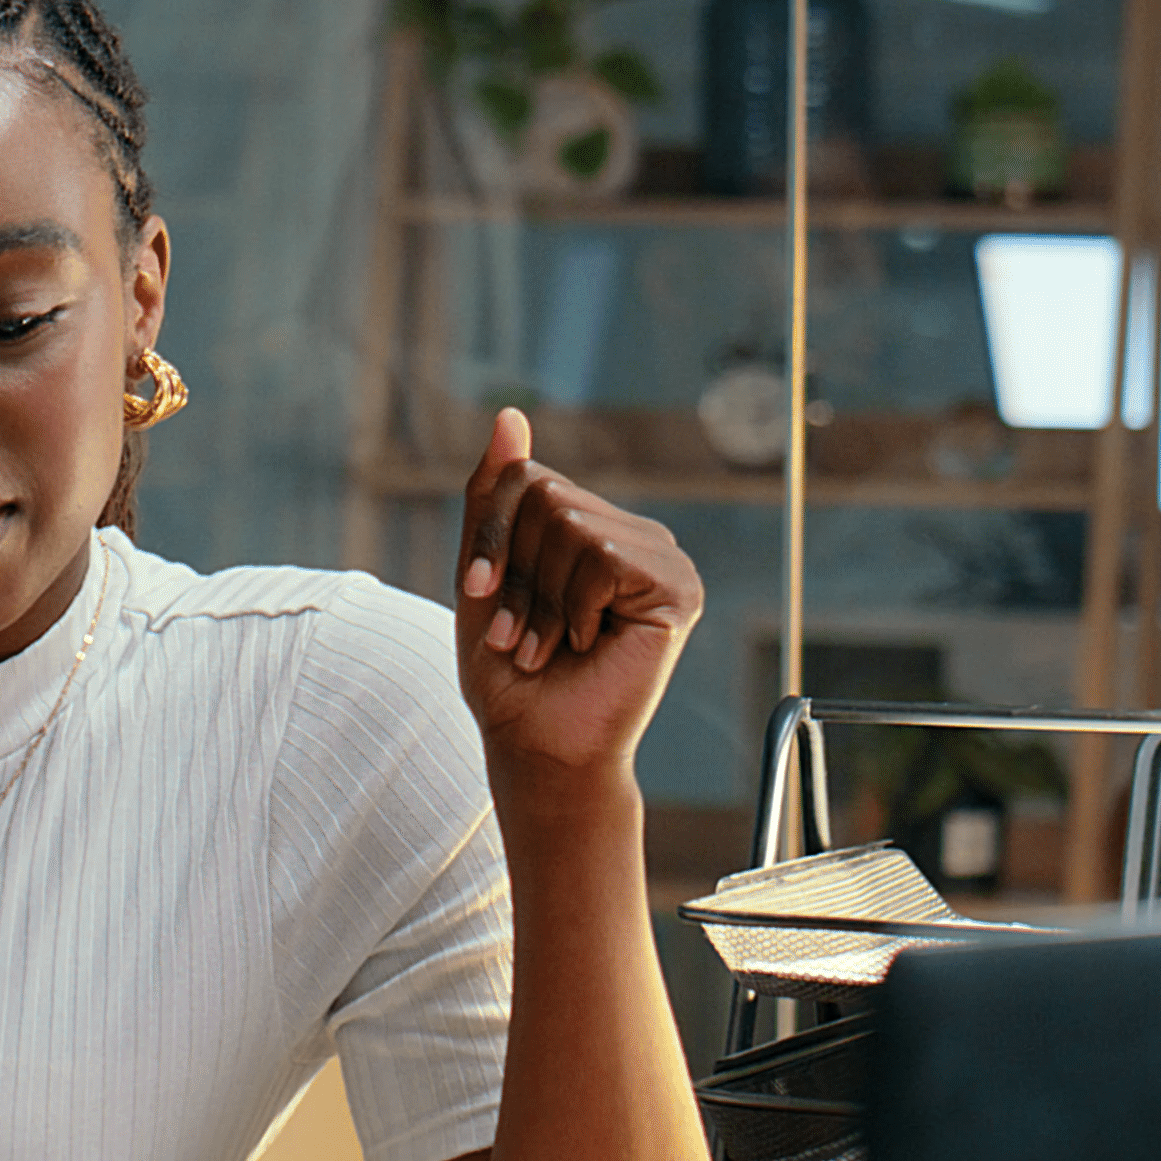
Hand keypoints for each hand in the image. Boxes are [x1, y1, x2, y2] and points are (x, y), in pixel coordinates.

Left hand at [453, 405, 700, 794]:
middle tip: (523, 633)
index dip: (489, 537)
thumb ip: (494, 494)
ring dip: (539, 598)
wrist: (536, 745)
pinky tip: (589, 644)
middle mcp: (635, 537)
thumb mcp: (483, 571)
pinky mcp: (679, 590)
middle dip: (514, 571)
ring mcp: (663, 560)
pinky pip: (600, 557)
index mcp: (594, 528)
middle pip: (543, 495)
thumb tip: (510, 414)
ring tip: (551, 645)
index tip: (481, 596)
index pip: (525, 477)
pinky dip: (574, 606)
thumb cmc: (509, 671)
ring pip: (569, 522)